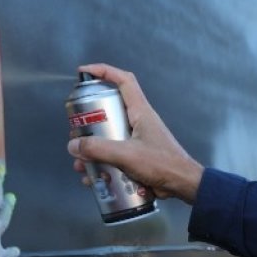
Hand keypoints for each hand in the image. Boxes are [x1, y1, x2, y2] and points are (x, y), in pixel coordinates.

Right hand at [66, 63, 204, 202]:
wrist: (183, 185)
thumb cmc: (162, 164)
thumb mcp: (127, 154)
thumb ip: (99, 149)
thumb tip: (73, 145)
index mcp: (140, 111)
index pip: (124, 81)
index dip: (104, 71)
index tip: (83, 73)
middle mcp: (137, 122)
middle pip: (108, 111)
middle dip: (88, 123)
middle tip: (76, 134)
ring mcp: (136, 140)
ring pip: (107, 138)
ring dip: (91, 150)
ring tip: (80, 164)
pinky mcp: (136, 157)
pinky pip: (113, 156)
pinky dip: (101, 166)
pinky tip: (92, 179)